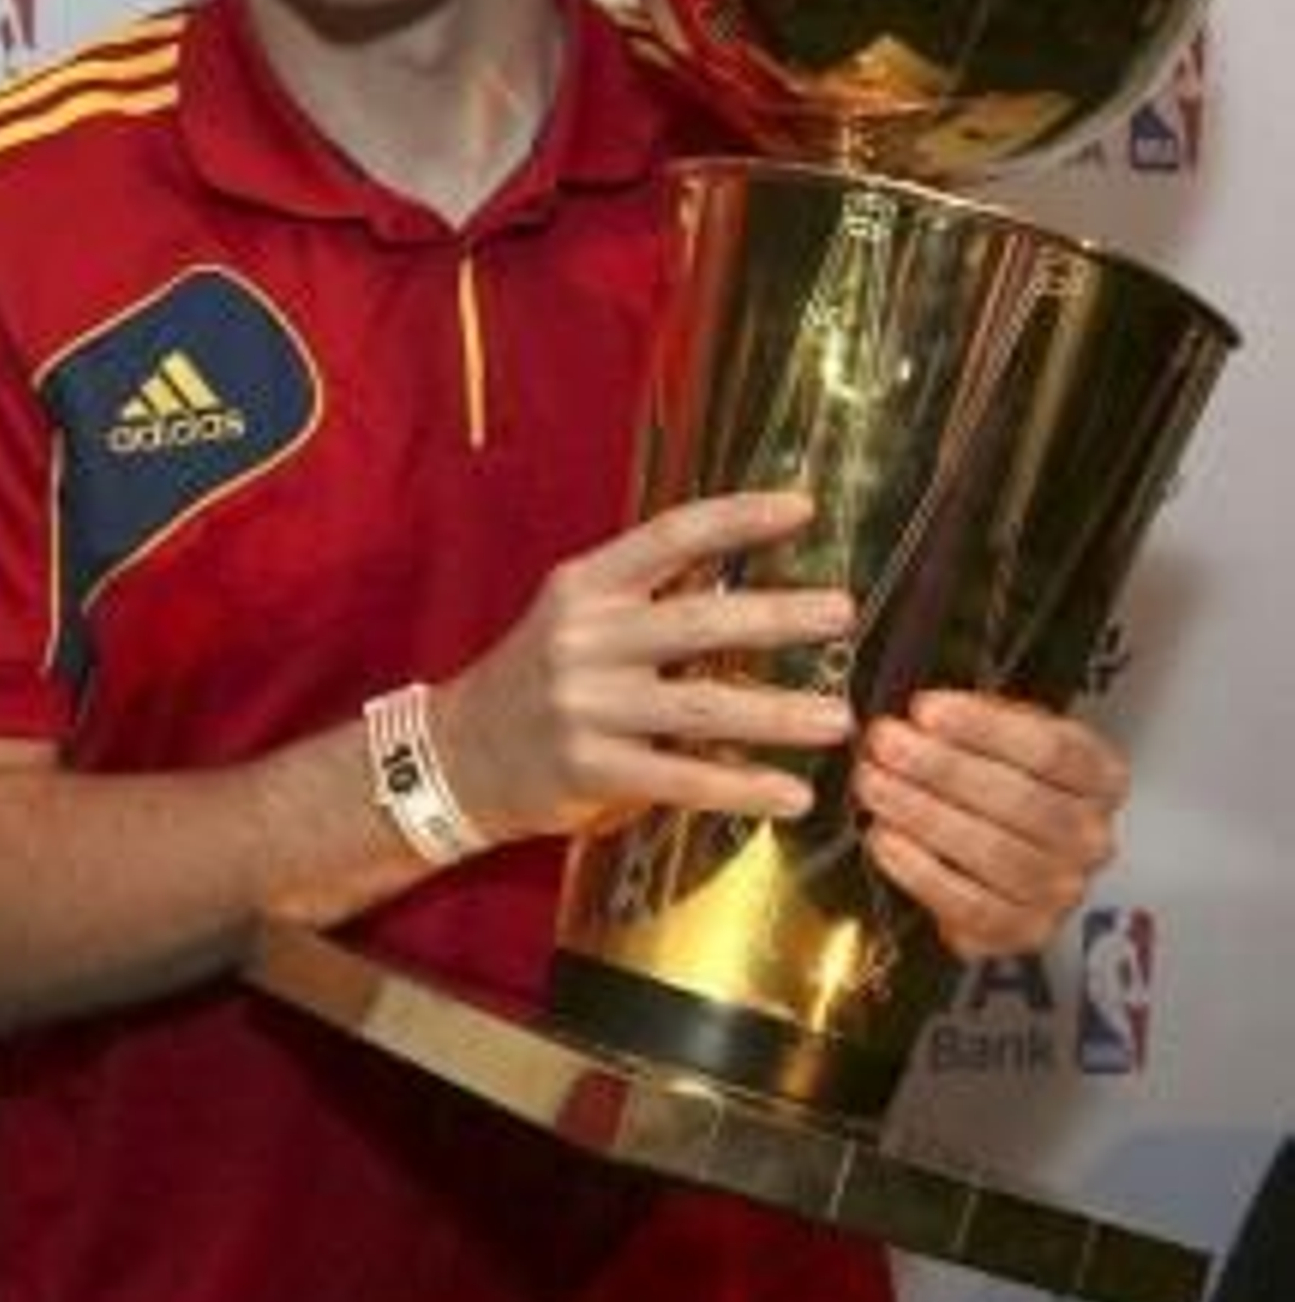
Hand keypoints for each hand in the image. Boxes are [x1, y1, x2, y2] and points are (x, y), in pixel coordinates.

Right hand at [437, 490, 855, 841]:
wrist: (458, 754)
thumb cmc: (541, 677)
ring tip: (841, 717)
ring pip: (703, 706)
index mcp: (586, 586)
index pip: (671, 536)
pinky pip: (683, 779)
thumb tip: (745, 568)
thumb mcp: (578, 615)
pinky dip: (744, 787)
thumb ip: (649, 595)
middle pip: (699, 622)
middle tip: (842, 614)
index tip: (803, 508)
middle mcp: (585, 638)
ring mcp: (586, 706)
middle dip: (780, 616)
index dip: (739, 518)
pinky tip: (793, 794)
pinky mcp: (591, 770)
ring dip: (780, 713)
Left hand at [854, 690, 1129, 959]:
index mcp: (1101, 777)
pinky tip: (884, 838)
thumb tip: (919, 714)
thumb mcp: (1006, 731)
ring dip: (921, 814)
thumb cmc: (1004, 777)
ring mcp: (1062, 890)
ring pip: (993, 852)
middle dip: (939, 768)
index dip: (982, 726)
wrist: (1015, 850)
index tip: (924, 709)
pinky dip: (920, 870)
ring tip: (872, 784)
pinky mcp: (1025, 931)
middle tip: (883, 745)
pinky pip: (970, 906)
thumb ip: (975, 719)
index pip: (1050, 748)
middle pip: (1018, 801)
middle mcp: (1090, 837)